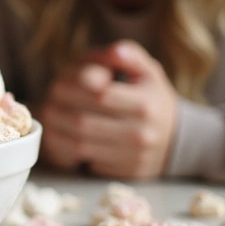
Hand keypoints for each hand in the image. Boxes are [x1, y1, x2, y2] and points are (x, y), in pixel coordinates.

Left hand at [40, 41, 177, 179]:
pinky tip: (63, 136)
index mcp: (144, 104)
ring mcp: (132, 157)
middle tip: (47, 100)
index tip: (58, 82)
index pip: (98, 94)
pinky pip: (87, 163)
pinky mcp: (125, 174)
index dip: (72, 87)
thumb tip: (114, 51)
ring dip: (57, 131)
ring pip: (80, 146)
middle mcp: (140, 133)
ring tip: (50, 117)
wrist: (178, 141)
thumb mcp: (149, 72)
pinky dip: (69, 150)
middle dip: (57, 109)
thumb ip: (130, 55)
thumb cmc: (153, 99)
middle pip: (83, 122)